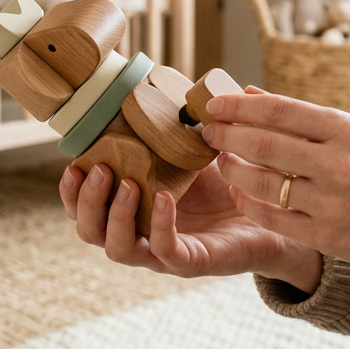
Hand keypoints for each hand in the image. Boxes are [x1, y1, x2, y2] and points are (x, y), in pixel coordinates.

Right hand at [58, 96, 321, 291]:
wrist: (277, 217)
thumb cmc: (235, 185)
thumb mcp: (207, 151)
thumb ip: (195, 123)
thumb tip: (198, 87)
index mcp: (137, 207)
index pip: (87, 208)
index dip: (72, 191)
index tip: (74, 163)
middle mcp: (142, 233)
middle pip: (91, 231)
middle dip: (86, 202)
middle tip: (100, 170)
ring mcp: (164, 252)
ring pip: (118, 248)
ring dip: (115, 215)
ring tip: (127, 182)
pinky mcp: (192, 262)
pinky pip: (165, 251)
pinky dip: (159, 225)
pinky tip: (164, 198)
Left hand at [203, 93, 349, 302]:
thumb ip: (303, 117)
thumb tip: (250, 94)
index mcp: (347, 130)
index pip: (281, 110)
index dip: (240, 106)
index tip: (215, 104)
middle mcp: (339, 164)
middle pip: (264, 145)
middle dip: (227, 136)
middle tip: (207, 131)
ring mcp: (332, 203)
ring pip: (262, 184)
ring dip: (232, 170)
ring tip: (221, 161)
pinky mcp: (325, 236)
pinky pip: (272, 217)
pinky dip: (249, 202)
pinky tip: (240, 191)